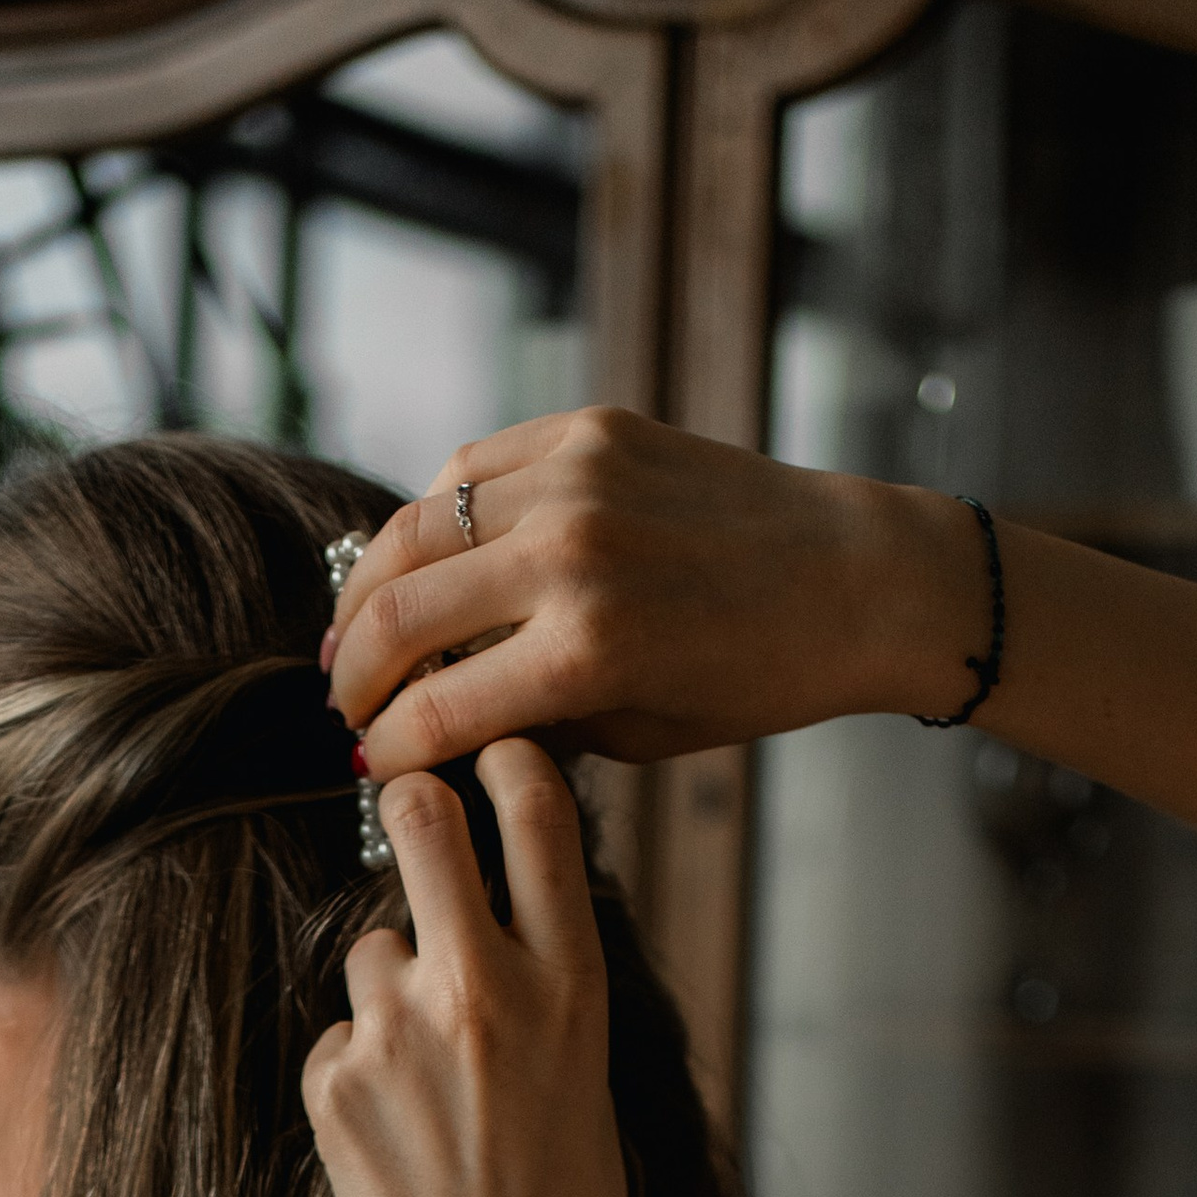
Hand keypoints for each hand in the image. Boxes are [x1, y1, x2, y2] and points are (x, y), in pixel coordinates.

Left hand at [303, 744, 623, 1196]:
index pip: (539, 815)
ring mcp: (399, 1026)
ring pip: (367, 946)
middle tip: (410, 823)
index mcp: (569, 982)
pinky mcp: (336, 1074)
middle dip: (409, 809)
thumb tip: (520, 919)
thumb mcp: (595, 1078)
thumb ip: (554, 987)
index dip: (509, 764)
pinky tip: (393, 1132)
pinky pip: (338, 1035)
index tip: (493, 754)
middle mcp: (483, 984)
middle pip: (419, 819)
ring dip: (384, 988)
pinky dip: (356, 1071)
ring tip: (423, 1079)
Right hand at [326, 408, 977, 774]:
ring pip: (414, 529)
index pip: (434, 709)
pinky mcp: (590, 430)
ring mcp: (576, 477)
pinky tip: (422, 561)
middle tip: (341, 704)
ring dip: (368, 588)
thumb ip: (533, 722)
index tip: (367, 767)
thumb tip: (438, 718)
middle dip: (353, 672)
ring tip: (355, 634)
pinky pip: (470, 469)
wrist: (855, 577)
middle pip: (399, 612)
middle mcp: (570, 553)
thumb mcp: (639, 733)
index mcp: (588, 650)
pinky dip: (431, 518)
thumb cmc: (758, 676)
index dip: (385, 748)